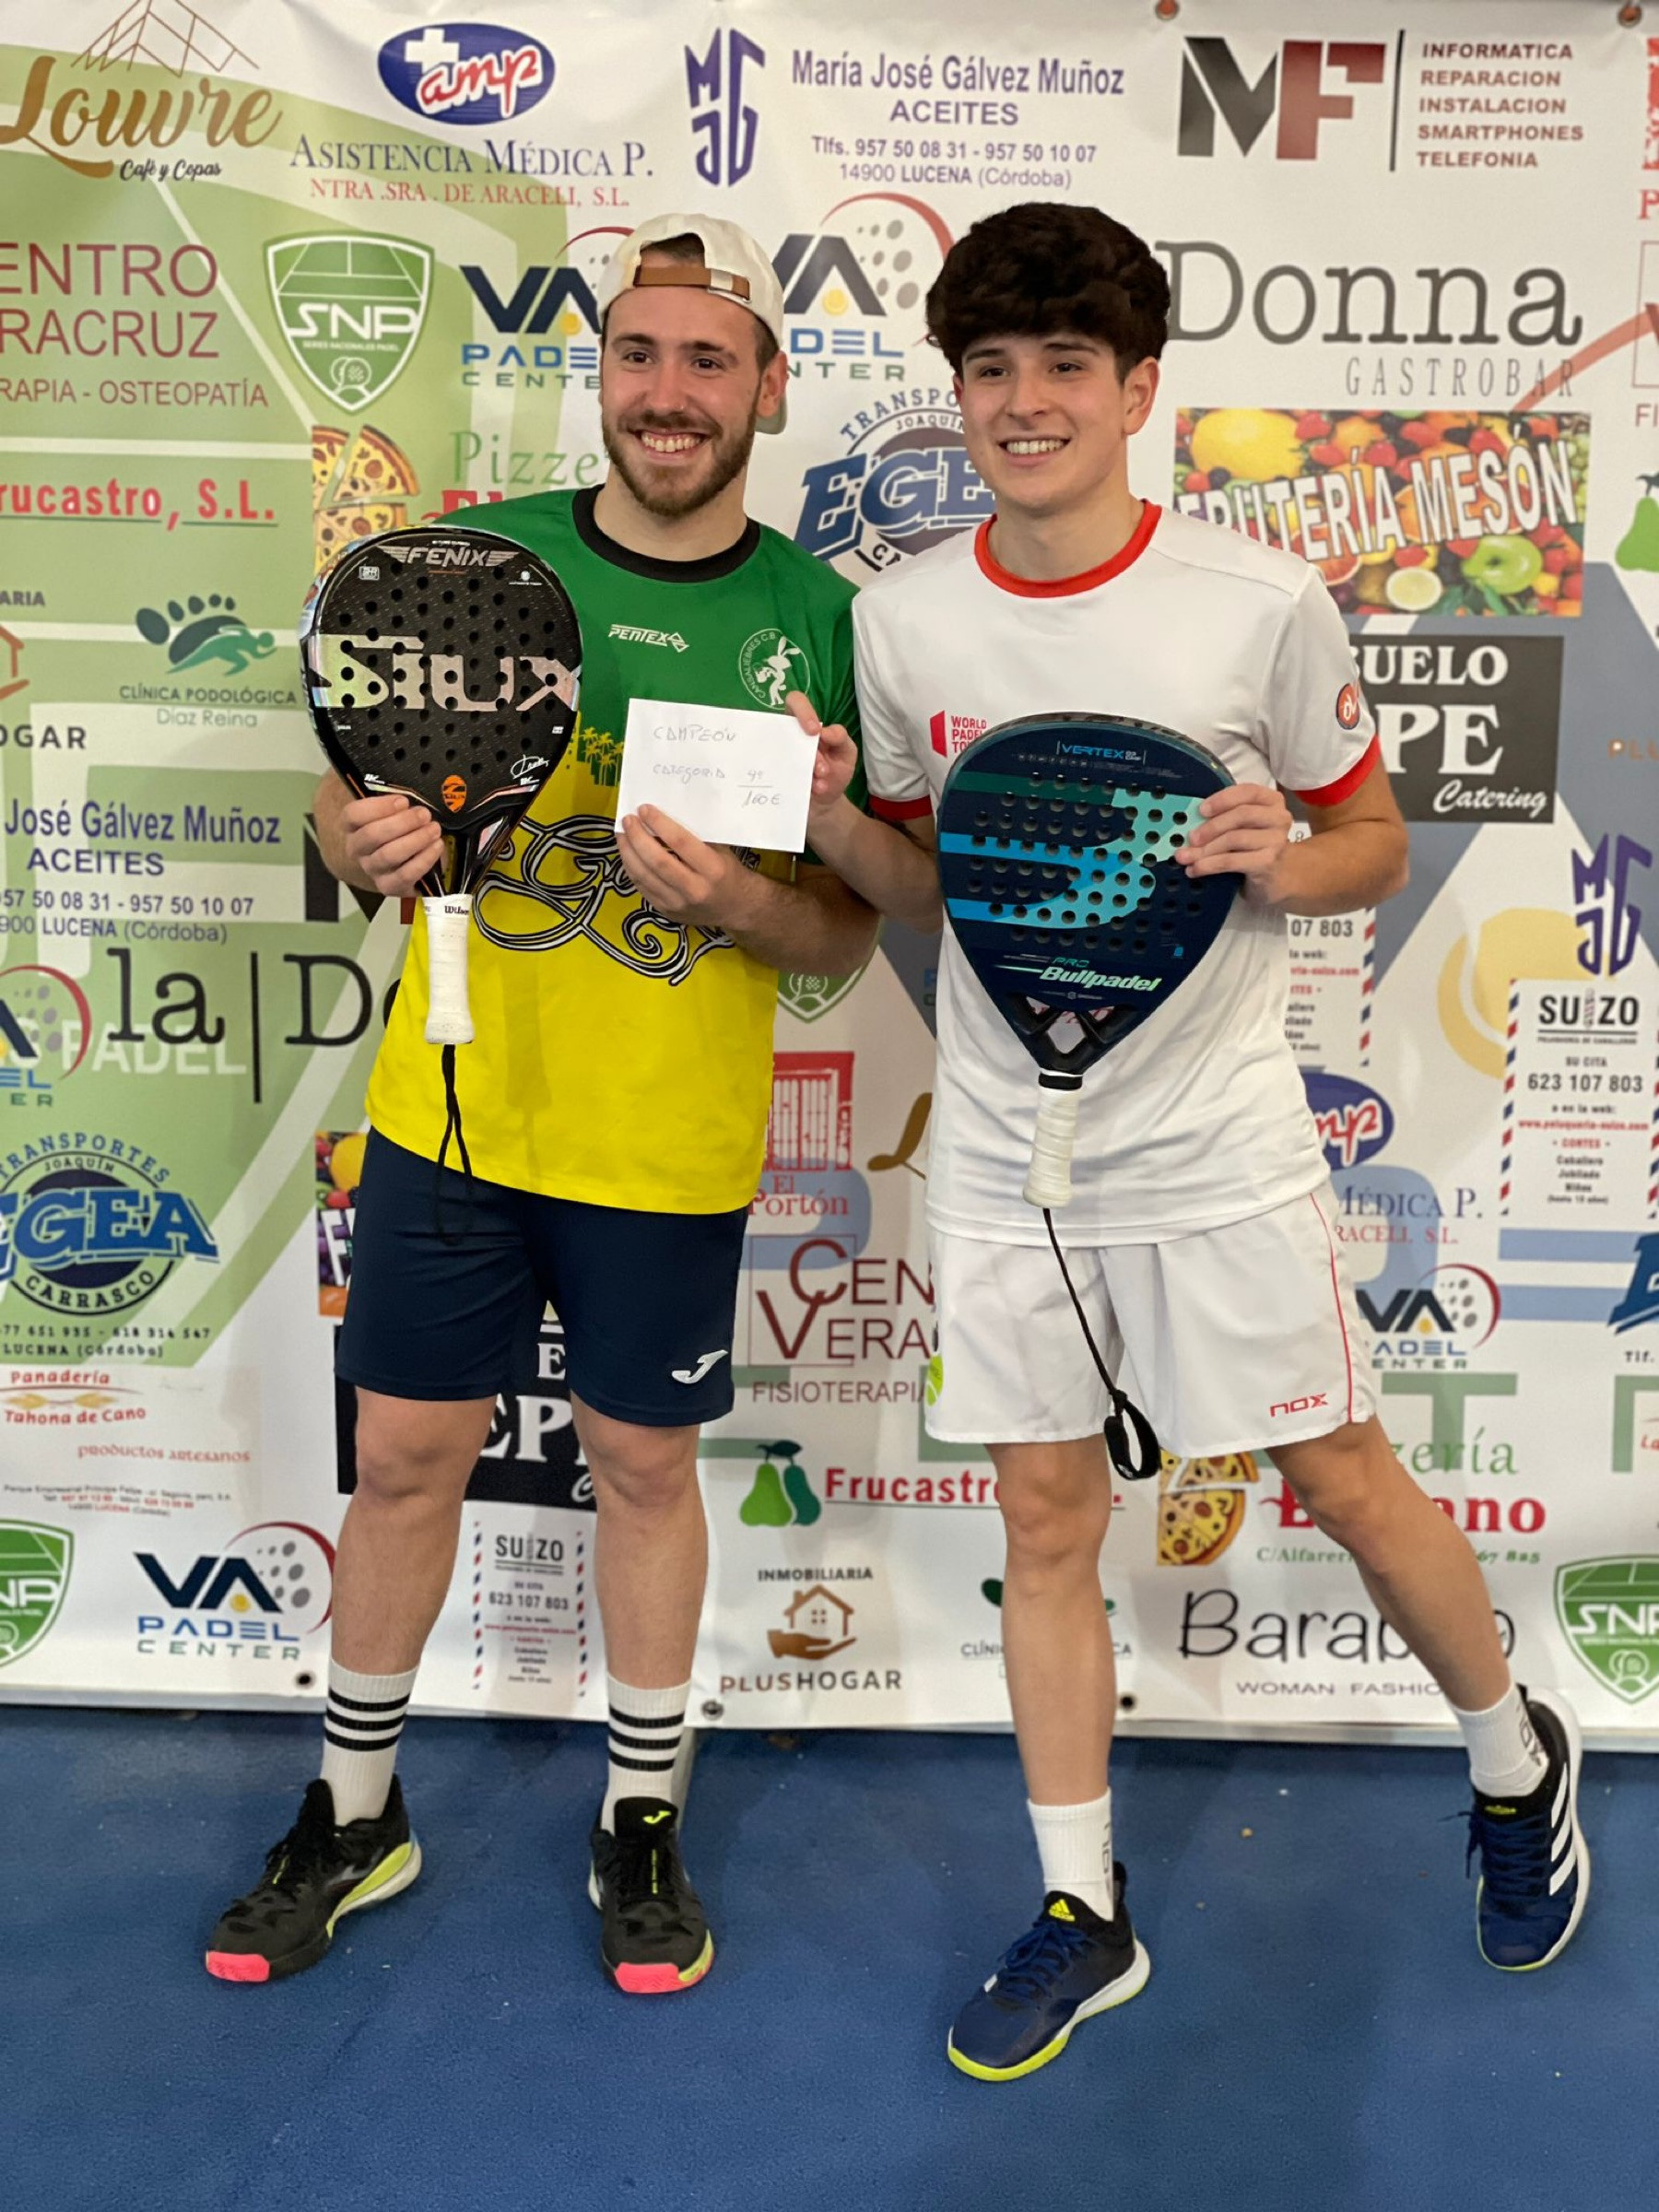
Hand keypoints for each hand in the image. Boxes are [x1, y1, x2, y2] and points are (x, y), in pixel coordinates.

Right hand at [342, 793, 442, 896]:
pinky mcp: (389, 886)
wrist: (402, 863)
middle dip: (402, 823)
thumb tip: (413, 798)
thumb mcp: (394, 813)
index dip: (378, 807)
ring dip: (415, 839)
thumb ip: (397, 805)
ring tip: (433, 829)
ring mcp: (372, 869)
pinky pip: (405, 874)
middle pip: (372, 835)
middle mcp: (358, 849)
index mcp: (353, 827)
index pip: (353, 814)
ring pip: (389, 855)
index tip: (402, 801)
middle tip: (424, 815)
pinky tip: (436, 846)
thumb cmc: (398, 831)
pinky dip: (424, 859)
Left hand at [615, 804, 751, 931]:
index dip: (659, 824)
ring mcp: (678, 904)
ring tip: (622, 834)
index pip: (681, 843)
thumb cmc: (728, 872)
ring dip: (628, 853)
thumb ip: (696, 835)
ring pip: (645, 876)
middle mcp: (695, 890)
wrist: (736, 908)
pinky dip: (631, 868)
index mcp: (713, 870)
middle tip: (627, 821)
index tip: (644, 809)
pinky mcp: (666, 912)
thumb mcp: (721, 850)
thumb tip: (665, 812)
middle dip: (638, 838)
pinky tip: (627, 853)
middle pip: (658, 861)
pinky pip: (642, 888)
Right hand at [788, 689, 858, 827]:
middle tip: (822, 769)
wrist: (825, 804)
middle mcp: (788, 737)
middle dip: (808, 751)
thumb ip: (841, 738)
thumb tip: (825, 732)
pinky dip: (802, 782)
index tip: (814, 731)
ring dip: (806, 768)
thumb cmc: (834, 772)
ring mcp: (778, 755)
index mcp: (805, 725)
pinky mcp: (774, 775)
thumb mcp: (846, 753)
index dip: (802, 711)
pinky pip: (778, 773)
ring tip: (821, 782)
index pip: (795, 702)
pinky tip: (815, 790)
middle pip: (783, 727)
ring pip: (782, 752)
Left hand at [1175, 782, 1294, 902]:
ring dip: (1205, 849)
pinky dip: (1209, 865)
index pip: (1248, 792)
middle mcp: (1278, 818)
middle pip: (1241, 815)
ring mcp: (1276, 841)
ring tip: (1186, 857)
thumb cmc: (1254, 845)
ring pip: (1234, 839)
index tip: (1201, 810)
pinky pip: (1232, 861)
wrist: (1275, 877)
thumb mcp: (1243, 825)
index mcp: (1271, 800)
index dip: (1222, 799)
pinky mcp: (1268, 862)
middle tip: (1191, 838)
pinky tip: (1195, 869)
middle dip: (1211, 826)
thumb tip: (1189, 822)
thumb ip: (1224, 817)